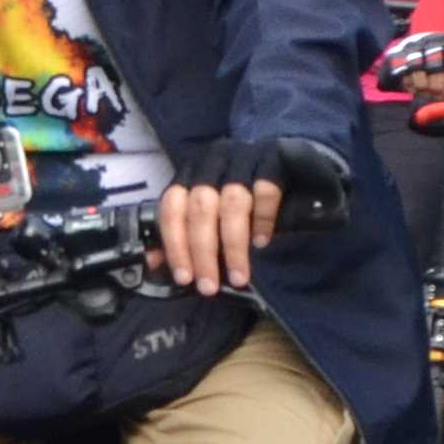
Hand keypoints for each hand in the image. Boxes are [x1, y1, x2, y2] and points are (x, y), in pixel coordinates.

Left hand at [152, 170, 286, 293]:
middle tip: (208, 285)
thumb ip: (182, 232)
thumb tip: (155, 261)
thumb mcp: (209, 209)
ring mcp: (244, 158)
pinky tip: (261, 242)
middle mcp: (213, 162)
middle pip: (200, 208)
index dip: (174, 244)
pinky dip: (262, 220)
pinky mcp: (274, 160)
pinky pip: (266, 191)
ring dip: (232, 246)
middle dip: (202, 252)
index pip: (171, 208)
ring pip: (232, 204)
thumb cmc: (241, 191)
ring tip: (237, 276)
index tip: (183, 276)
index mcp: (190, 173)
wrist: (288, 160)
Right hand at [370, 29, 443, 99]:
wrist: (433, 37)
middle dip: (438, 83)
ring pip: (415, 65)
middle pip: (434, 63)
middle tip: (441, 95)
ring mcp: (414, 46)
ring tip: (428, 93)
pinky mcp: (399, 52)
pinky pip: (400, 68)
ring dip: (422, 83)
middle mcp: (432, 41)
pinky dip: (407, 81)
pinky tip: (415, 89)